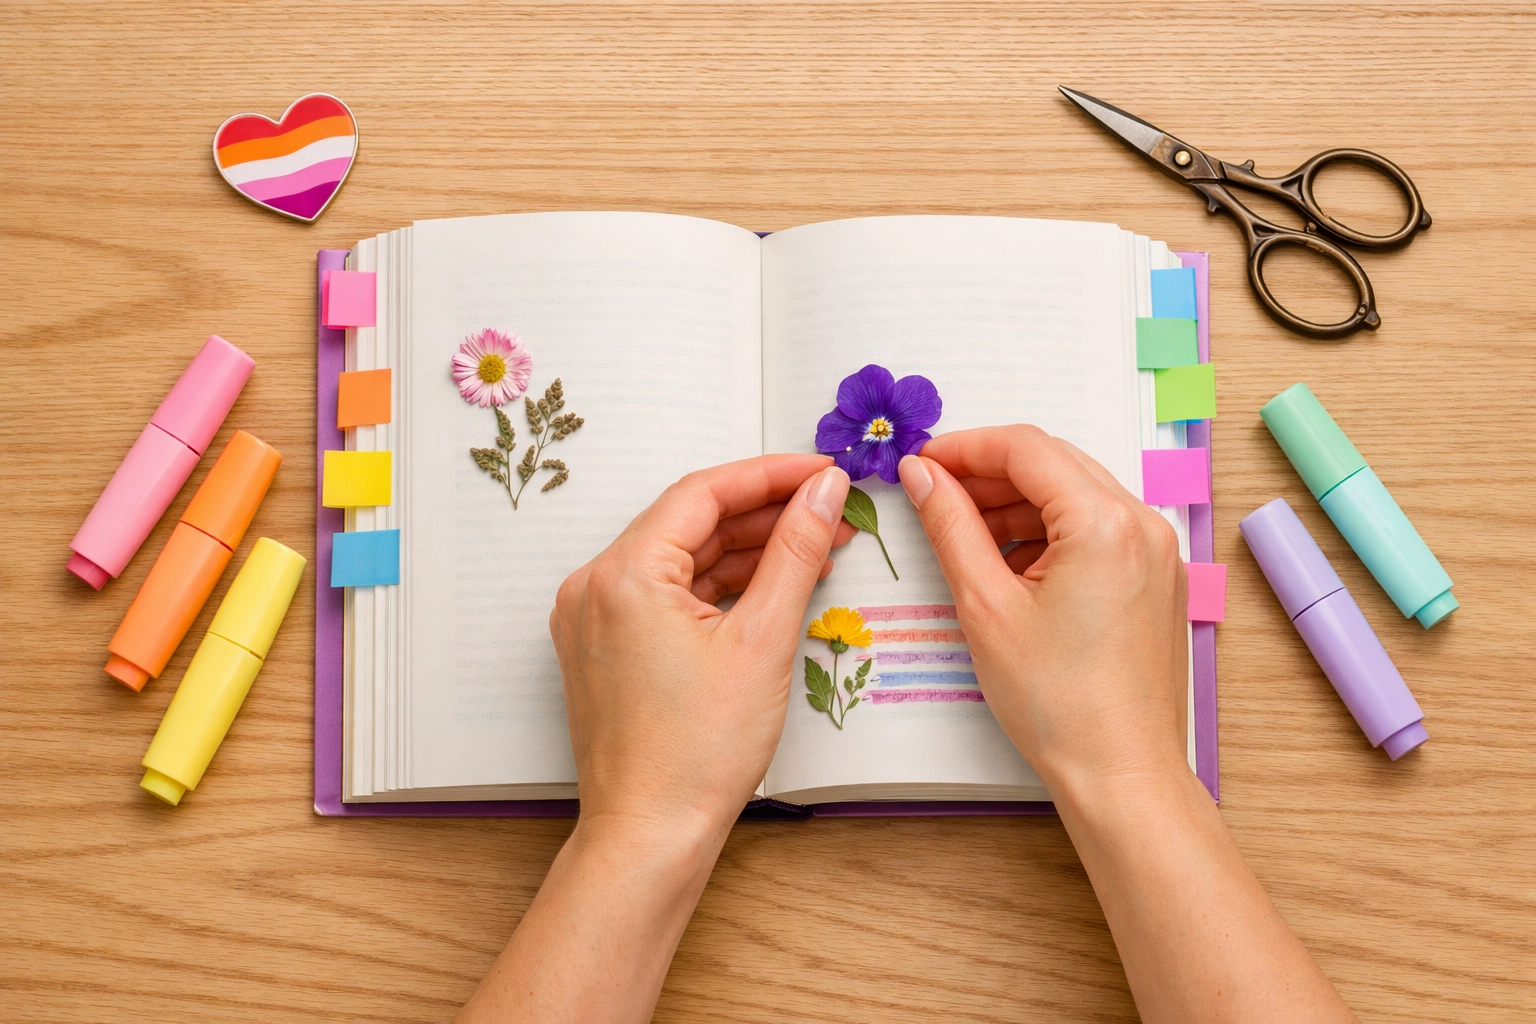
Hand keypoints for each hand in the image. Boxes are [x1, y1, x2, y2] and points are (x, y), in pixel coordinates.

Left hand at [551, 454, 852, 839]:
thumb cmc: (698, 752)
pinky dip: (717, 586)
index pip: (703, 492)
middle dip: (764, 512)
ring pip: (679, 558)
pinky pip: (665, 594)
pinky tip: (770, 584)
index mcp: (623, 574)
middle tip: (831, 507)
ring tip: (815, 545)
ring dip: (744, 548)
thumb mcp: (762, 640)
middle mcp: (594, 586)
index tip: (825, 470)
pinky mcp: (604, 647)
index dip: (771, 474)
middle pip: (689, 521)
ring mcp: (593, 618)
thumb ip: (794, 552)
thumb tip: (824, 491)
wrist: (650, 836)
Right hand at [896, 426, 1187, 796]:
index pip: (1026, 448)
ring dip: (1017, 502)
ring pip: (1074, 494)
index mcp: (1105, 523)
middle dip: (989, 472)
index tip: (921, 462)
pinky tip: (1008, 563)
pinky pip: (1096, 528)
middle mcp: (1143, 523)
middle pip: (1054, 463)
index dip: (965, 447)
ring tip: (964, 534)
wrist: (1120, 771)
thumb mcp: (986, 605)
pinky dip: (1048, 531)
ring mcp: (1157, 550)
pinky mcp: (1156, 577)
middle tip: (934, 494)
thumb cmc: (1058, 702)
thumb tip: (923, 475)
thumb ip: (951, 526)